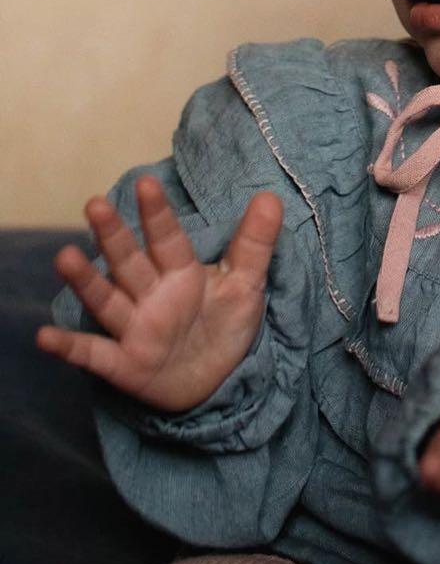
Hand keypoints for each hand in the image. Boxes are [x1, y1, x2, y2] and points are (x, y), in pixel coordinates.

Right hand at [36, 174, 282, 411]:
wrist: (218, 381)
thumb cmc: (225, 324)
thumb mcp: (247, 283)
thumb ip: (255, 242)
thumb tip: (271, 196)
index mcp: (181, 272)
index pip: (168, 238)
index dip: (158, 213)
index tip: (146, 182)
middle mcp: (151, 295)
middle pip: (129, 261)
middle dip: (113, 235)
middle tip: (95, 204)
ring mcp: (135, 328)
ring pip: (107, 300)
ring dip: (86, 281)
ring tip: (65, 257)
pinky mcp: (125, 364)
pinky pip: (93, 354)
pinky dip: (70, 347)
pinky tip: (45, 336)